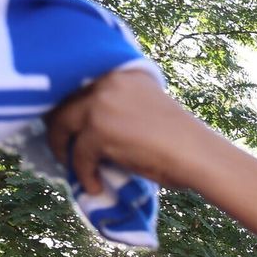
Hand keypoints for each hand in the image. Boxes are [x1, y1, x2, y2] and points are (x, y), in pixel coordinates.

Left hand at [45, 68, 215, 192]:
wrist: (198, 155)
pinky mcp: (98, 131)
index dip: (68, 101)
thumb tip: (91, 124)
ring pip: (62, 125)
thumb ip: (121, 104)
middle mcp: (107, 81)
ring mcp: (100, 105)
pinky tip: (94, 185)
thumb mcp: (149, 106)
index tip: (64, 119)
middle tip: (61, 145)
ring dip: (63, 148)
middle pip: (64, 100)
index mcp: (122, 71)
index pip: (80, 80)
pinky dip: (83, 173)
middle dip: (57, 124)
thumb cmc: (184, 140)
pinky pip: (78, 154)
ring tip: (71, 166)